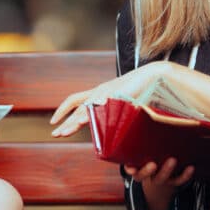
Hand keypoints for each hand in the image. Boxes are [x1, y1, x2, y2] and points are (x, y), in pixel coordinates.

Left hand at [49, 62, 169, 136]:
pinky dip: (88, 114)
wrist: (155, 76)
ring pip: (84, 109)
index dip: (63, 110)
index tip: (55, 121)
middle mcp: (99, 92)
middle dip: (65, 121)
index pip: (75, 100)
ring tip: (62, 133)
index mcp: (100, 93)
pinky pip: (97, 106)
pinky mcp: (113, 95)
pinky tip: (81, 122)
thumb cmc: (144, 89)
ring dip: (72, 122)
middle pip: (76, 106)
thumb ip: (118, 113)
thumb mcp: (125, 103)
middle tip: (55, 133)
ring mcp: (105, 93)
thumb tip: (115, 129)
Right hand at [124, 157, 194, 209]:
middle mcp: (148, 176)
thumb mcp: (143, 159)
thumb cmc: (151, 163)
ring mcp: (161, 180)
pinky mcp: (173, 182)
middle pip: (145, 176)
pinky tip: (190, 167)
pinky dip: (185, 175)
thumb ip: (140, 150)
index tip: (132, 169)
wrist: (161, 186)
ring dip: (167, 170)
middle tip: (153, 164)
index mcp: (138, 170)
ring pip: (162, 178)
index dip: (130, 170)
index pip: (131, 170)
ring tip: (172, 160)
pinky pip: (179, 180)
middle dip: (147, 171)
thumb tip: (139, 131)